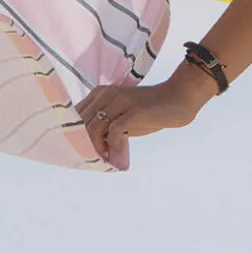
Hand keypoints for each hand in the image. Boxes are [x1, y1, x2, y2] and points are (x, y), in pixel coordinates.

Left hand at [75, 66, 215, 162]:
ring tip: (105, 159)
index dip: (74, 134)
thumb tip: (90, 145)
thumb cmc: (148, 111)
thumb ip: (105, 126)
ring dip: (96, 149)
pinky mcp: (131, 111)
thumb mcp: (122, 117)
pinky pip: (112, 133)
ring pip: (93, 129)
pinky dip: (112, 147)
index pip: (76, 114)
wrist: (176, 100)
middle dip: (83, 144)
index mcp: (101, 92)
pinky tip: (118, 155)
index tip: (80, 150)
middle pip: (81, 123)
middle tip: (93, 160)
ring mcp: (118, 101)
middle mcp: (106, 94)